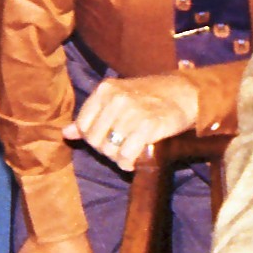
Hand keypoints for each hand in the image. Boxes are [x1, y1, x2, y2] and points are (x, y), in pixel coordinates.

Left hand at [63, 73, 200, 171]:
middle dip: (106, 149)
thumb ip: (92, 115)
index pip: (83, 125)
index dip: (93, 138)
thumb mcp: (118, 98)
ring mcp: (132, 112)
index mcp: (106, 89)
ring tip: (129, 153)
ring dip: (118, 158)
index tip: (107, 139)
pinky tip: (135, 159)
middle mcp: (116, 99)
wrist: (186, 94)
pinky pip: (126, 155)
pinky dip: (128, 162)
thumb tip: (66, 133)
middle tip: (120, 148)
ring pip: (110, 150)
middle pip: (95, 140)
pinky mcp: (148, 126)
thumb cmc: (150, 97)